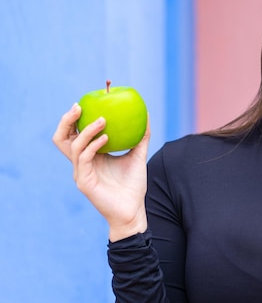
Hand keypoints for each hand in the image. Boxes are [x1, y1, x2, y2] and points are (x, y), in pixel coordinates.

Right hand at [52, 103, 149, 240]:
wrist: (133, 211)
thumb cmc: (133, 185)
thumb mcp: (138, 156)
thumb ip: (141, 137)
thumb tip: (146, 114)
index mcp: (90, 156)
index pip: (74, 133)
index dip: (74, 118)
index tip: (86, 102)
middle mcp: (81, 163)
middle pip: (62, 138)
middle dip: (67, 120)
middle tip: (80, 106)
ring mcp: (81, 172)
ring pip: (73, 145)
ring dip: (87, 130)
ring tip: (103, 119)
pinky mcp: (84, 182)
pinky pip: (84, 158)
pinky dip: (93, 145)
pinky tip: (106, 138)